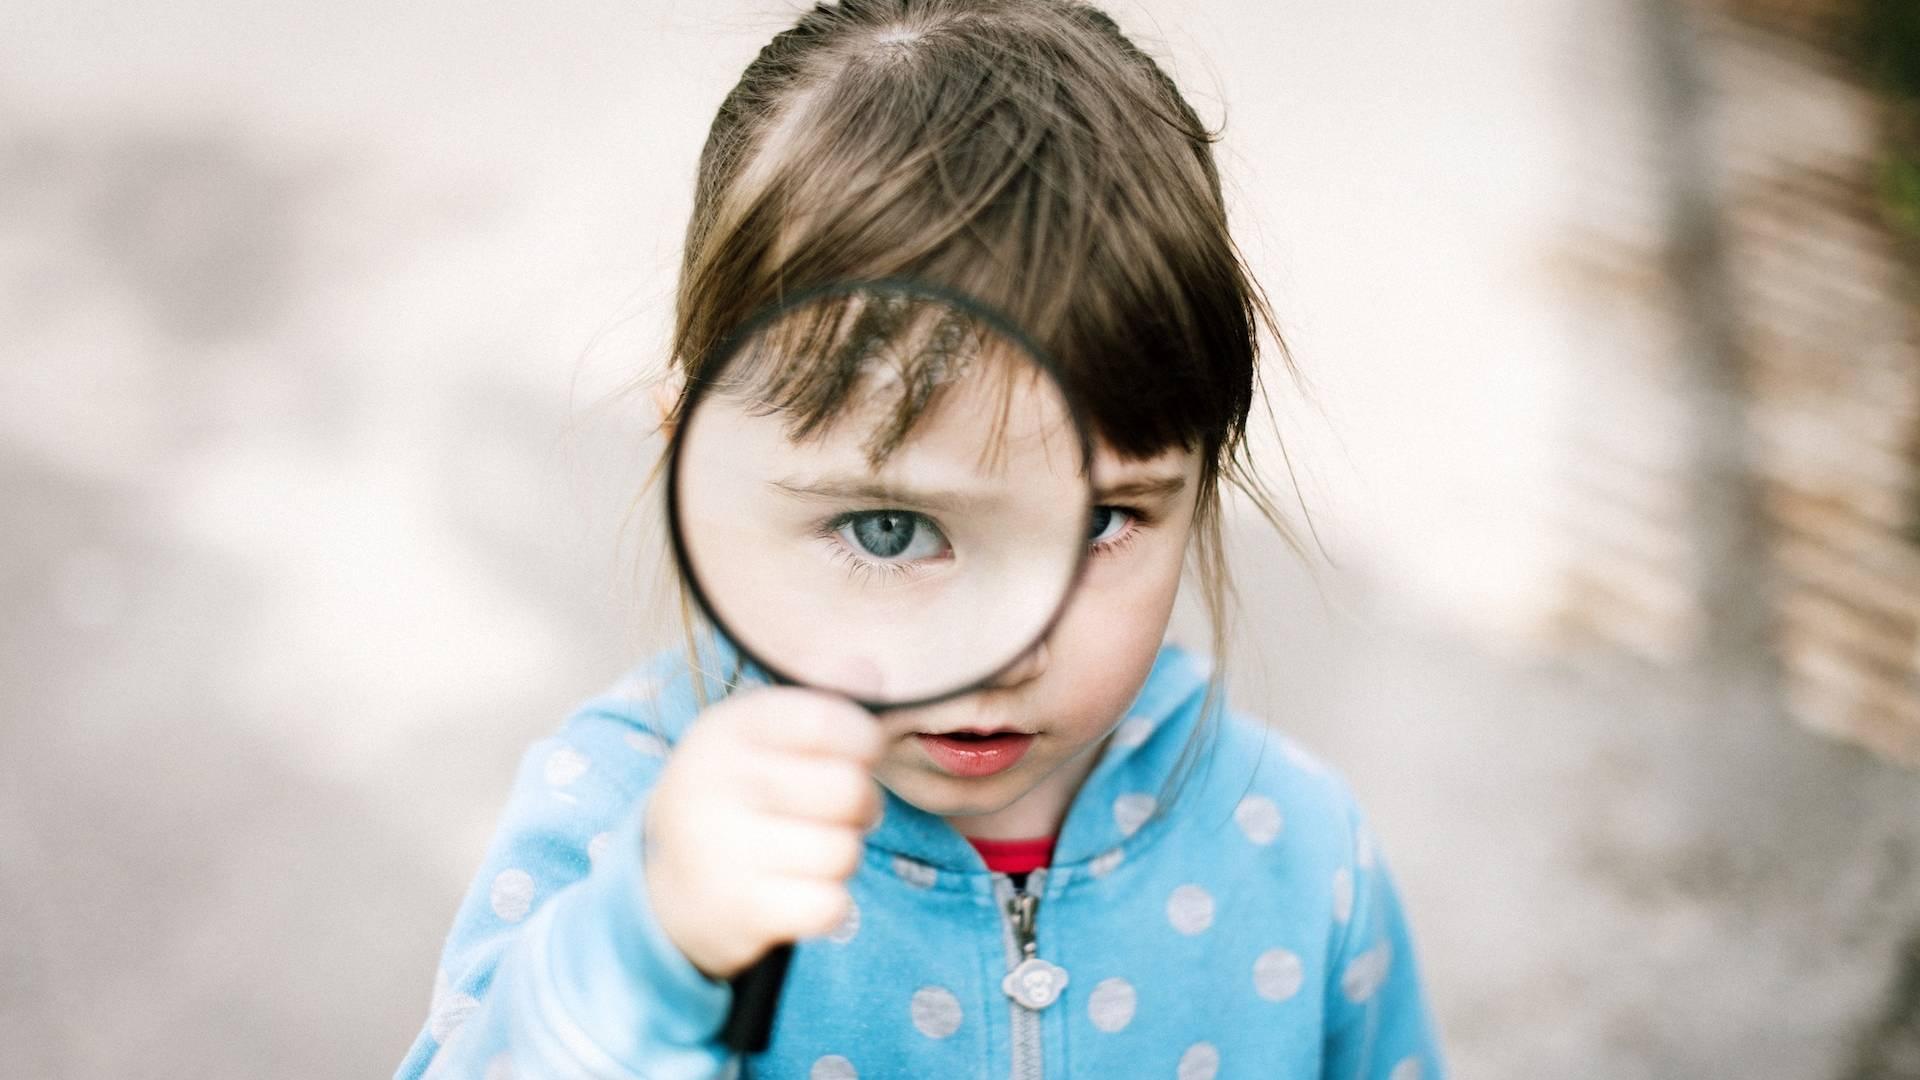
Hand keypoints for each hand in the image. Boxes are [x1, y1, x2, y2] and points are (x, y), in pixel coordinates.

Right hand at [643, 686, 883, 979]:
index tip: (863, 751)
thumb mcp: (762, 737)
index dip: (865, 739)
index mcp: (725, 728)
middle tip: (840, 811)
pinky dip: (829, 903)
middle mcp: (715, 782)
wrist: (668, 886)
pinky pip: (831, 905)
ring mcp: (721, 848)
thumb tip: (874, 670)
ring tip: (812, 850)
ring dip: (843, 856)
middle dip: (862, 804)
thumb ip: (820, 700)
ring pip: (844, 851)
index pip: (827, 719)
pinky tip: (800, 891)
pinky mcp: (737, 909)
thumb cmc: (739, 796)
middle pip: (848, 789)